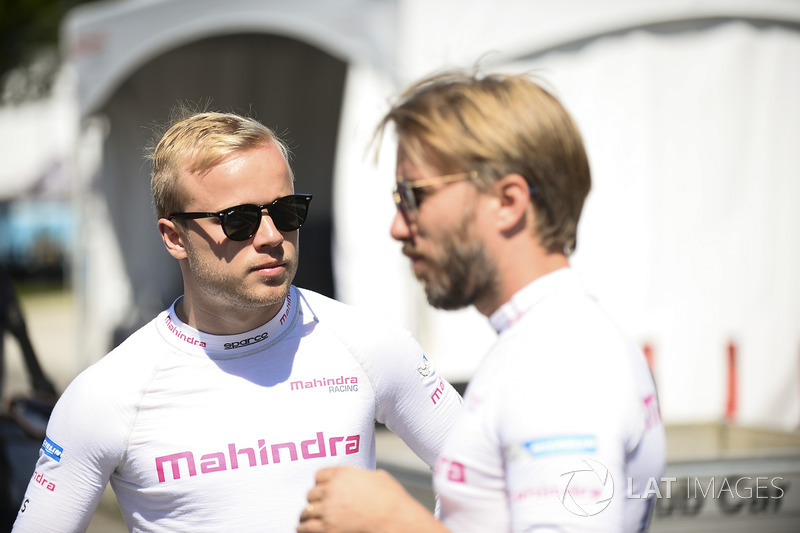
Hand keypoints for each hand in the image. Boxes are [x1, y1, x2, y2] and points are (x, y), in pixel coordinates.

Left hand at [297, 466, 442, 532]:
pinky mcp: (328, 527)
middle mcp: (332, 489)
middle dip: (315, 499)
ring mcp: (329, 509)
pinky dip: (304, 528)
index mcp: (343, 473)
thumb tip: (363, 477)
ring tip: (306, 518)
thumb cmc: (392, 499)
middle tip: (316, 505)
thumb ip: (364, 475)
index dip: (320, 482)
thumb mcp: (379, 477)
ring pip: (307, 510)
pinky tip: (305, 528)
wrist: (394, 519)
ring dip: (307, 514)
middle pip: (311, 493)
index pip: (319, 475)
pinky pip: (307, 527)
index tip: (321, 488)